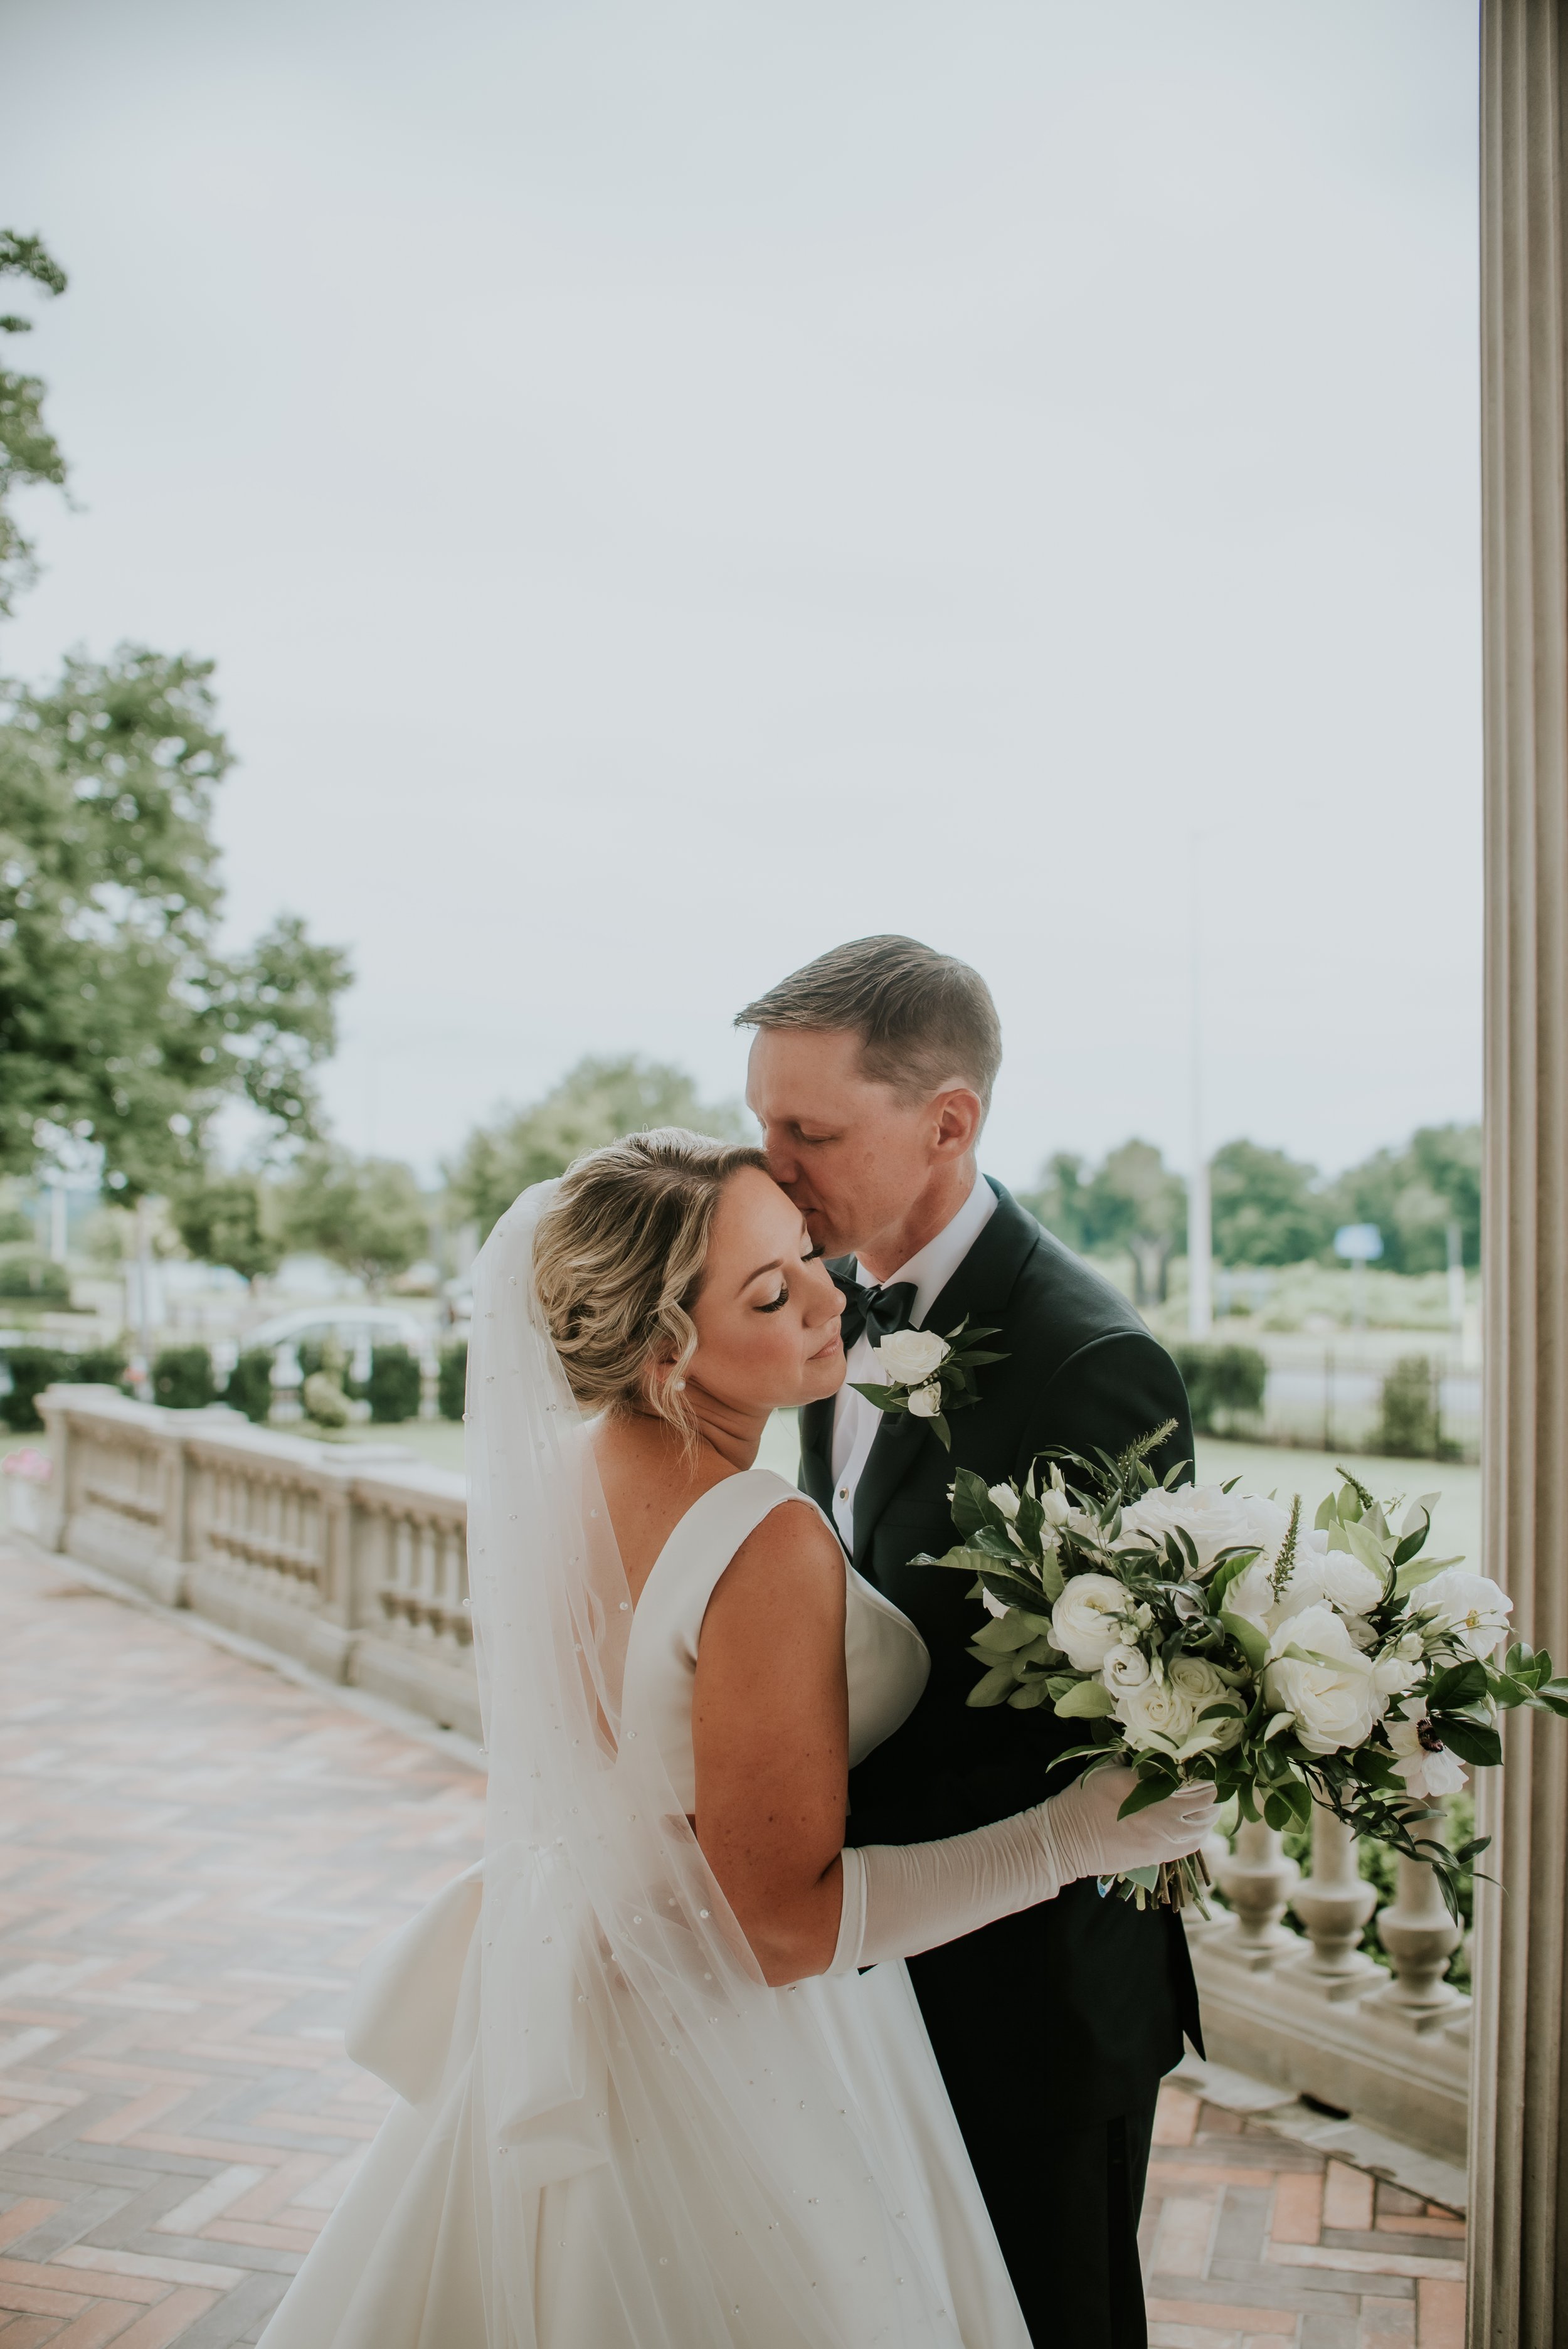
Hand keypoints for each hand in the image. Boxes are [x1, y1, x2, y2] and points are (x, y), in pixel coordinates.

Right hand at [1035, 1765, 1217, 1883]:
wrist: (1067, 1840)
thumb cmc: (1083, 1799)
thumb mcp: (1106, 1767)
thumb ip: (1135, 1757)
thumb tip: (1157, 1746)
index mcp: (1146, 1784)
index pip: (1190, 1773)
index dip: (1203, 1765)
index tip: (1204, 1759)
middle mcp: (1161, 1812)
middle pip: (1205, 1798)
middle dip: (1210, 1786)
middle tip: (1209, 1778)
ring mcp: (1163, 1837)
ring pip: (1204, 1823)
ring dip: (1209, 1809)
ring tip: (1209, 1800)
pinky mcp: (1160, 1856)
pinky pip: (1194, 1843)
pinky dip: (1201, 1831)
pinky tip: (1198, 1822)